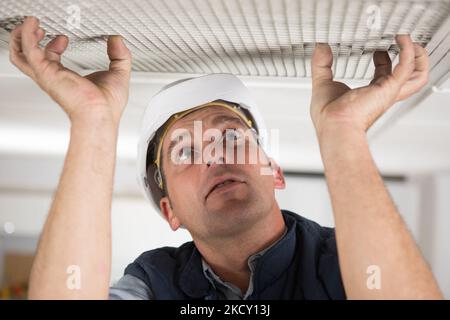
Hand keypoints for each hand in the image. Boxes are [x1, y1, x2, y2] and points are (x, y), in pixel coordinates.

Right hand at [9, 16, 131, 124]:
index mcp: (67, 80)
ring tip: (32, 25)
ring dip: (23, 36)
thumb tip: (117, 41)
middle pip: (28, 58)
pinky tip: (34, 27)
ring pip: (21, 54)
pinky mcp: (46, 72)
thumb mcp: (118, 74)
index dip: (54, 46)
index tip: (63, 39)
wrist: (100, 114)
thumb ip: (120, 55)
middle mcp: (54, 78)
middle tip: (38, 29)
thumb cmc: (107, 106)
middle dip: (29, 41)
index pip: (51, 61)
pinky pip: (29, 50)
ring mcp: (48, 75)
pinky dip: (28, 36)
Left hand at [310, 35, 428, 135]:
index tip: (378, 50)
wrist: (334, 125)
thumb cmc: (329, 116)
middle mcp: (381, 95)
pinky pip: (407, 66)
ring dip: (419, 57)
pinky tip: (401, 40)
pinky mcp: (389, 87)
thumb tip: (321, 48)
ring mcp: (387, 92)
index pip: (383, 76)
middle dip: (411, 61)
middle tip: (405, 44)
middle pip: (407, 79)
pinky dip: (408, 51)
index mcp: (368, 95)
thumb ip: (321, 64)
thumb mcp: (322, 83)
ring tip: (411, 41)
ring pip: (417, 75)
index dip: (383, 61)